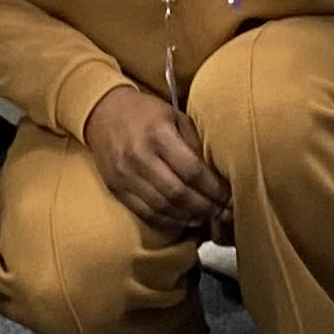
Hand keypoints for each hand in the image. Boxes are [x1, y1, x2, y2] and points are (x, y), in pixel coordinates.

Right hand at [82, 80, 227, 236]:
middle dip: (206, 207)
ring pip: (162, 207)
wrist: (103, 112)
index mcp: (158, 134)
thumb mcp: (175, 117)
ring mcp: (124, 175)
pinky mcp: (116, 188)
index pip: (192, 170)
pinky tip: (185, 221)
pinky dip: (167, 221)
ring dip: (189, 217)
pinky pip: (144, 213)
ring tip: (208, 218)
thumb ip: (195, 144)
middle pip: (178, 193)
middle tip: (224, 213)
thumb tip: (219, 176)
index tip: (230, 196)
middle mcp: (139, 156)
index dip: (214, 188)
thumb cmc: (147, 113)